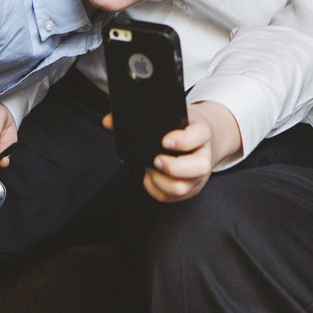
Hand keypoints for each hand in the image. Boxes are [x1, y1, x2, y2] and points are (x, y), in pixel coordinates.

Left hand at [101, 100, 241, 202]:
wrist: (203, 139)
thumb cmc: (182, 126)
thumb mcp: (170, 114)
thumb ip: (139, 117)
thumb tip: (108, 121)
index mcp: (201, 132)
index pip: (199, 136)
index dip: (182, 140)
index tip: (164, 141)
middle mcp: (204, 154)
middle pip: (199, 167)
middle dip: (173, 167)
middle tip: (156, 160)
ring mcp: (198, 175)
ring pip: (184, 187)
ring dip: (161, 181)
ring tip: (150, 169)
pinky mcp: (190, 188)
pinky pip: (172, 198)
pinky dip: (156, 190)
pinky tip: (150, 178)